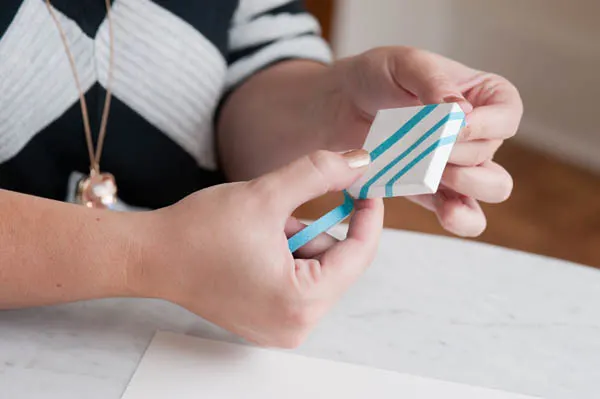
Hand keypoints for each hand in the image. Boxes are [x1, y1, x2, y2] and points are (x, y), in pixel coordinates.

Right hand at [131, 150, 382, 347]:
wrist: (151, 256)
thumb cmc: (197, 232)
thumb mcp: (264, 195)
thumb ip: (317, 174)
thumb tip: (358, 162)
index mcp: (299, 302)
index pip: (358, 255)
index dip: (368, 217)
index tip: (368, 189)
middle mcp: (295, 326)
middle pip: (337, 264)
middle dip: (316, 230)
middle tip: (284, 210)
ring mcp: (281, 329)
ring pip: (317, 271)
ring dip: (300, 242)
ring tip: (260, 231)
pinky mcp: (269, 323)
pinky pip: (299, 283)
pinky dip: (289, 257)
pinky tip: (255, 247)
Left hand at [322, 47, 522, 236]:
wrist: (339, 105)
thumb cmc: (374, 76)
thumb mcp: (403, 64)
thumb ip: (433, 82)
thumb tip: (462, 112)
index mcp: (479, 95)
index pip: (507, 113)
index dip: (488, 124)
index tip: (457, 124)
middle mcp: (475, 132)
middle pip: (490, 152)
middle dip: (462, 153)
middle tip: (429, 147)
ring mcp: (456, 164)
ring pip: (492, 187)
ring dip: (466, 184)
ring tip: (433, 173)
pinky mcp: (434, 191)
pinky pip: (464, 214)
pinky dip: (460, 216)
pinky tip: (446, 213)